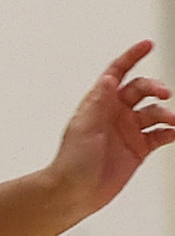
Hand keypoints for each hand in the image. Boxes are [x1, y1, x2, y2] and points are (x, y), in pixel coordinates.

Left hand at [48, 41, 174, 214]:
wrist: (76, 191)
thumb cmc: (72, 160)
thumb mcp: (84, 127)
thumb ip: (99, 102)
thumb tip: (110, 78)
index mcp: (98, 103)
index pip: (117, 73)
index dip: (131, 57)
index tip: (148, 44)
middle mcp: (115, 113)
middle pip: (141, 90)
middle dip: (155, 88)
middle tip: (164, 95)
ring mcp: (128, 130)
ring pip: (155, 112)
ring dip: (167, 113)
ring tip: (173, 120)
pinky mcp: (139, 148)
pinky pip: (162, 134)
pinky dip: (172, 131)